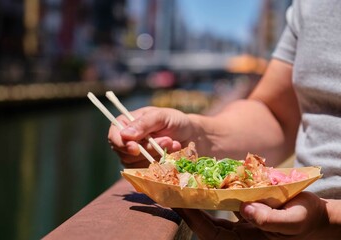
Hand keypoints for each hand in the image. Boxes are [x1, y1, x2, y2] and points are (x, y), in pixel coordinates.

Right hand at [108, 106, 193, 167]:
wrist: (190, 135)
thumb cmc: (173, 121)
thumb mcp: (161, 116)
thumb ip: (144, 124)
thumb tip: (124, 134)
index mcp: (125, 124)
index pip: (114, 137)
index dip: (122, 145)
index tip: (135, 148)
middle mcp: (126, 142)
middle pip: (127, 154)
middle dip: (149, 149)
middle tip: (168, 140)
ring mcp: (134, 158)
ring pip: (138, 165)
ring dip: (158, 155)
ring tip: (173, 143)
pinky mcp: (144, 169)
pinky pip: (147, 173)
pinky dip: (161, 165)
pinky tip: (172, 155)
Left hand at [174, 192, 330, 239]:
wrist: (315, 218)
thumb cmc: (307, 220)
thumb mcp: (294, 221)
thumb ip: (272, 220)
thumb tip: (246, 210)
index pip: (210, 232)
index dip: (192, 218)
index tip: (177, 202)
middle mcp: (238, 235)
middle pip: (205, 223)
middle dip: (188, 208)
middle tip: (172, 189)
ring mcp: (240, 226)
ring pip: (211, 215)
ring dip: (197, 201)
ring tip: (184, 184)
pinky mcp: (244, 215)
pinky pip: (223, 207)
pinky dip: (213, 196)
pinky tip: (207, 184)